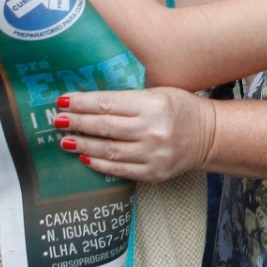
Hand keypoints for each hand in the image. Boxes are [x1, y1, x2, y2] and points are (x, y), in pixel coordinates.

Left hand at [57, 87, 215, 181]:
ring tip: (64, 140)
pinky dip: (98, 163)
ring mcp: (153, 154)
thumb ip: (128, 99)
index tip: (62, 102)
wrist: (209, 136)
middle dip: (77, 123)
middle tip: (57, 121)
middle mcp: (152, 130)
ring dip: (82, 144)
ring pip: (108, 150)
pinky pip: (119, 169)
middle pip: (105, 127)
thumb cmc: (181, 109)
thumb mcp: (159, 93)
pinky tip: (84, 156)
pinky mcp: (153, 172)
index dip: (82, 103)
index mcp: (153, 105)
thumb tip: (90, 103)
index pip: (108, 104)